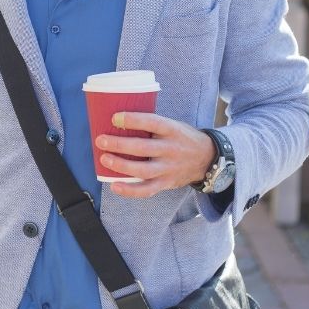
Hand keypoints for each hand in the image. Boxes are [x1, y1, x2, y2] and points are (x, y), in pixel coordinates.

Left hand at [97, 112, 215, 198]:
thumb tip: (118, 120)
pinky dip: (130, 190)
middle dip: (119, 144)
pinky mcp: (166, 183)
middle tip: (101, 140)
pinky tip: (114, 186)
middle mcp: (171, 150)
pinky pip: (147, 190)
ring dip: (121, 166)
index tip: (114, 118)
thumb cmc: (182, 138)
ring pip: (143, 170)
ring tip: (104, 159)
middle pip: (143, 148)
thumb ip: (152, 125)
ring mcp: (169, 168)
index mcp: (172, 130)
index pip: (152, 122)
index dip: (133, 120)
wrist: (207, 158)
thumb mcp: (173, 125)